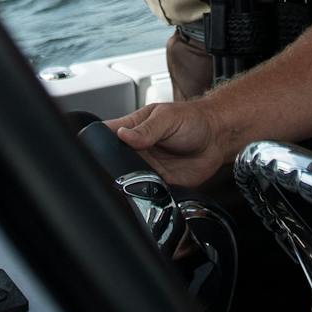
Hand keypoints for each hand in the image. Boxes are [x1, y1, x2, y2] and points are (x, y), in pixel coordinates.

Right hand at [107, 102, 229, 186]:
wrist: (217, 138)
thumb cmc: (193, 119)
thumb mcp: (168, 118)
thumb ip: (147, 129)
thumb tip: (123, 135)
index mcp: (134, 127)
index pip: (107, 134)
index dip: (96, 143)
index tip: (94, 150)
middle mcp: (137, 148)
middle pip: (113, 160)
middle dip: (111, 166)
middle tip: (121, 166)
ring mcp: (147, 166)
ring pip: (127, 179)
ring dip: (128, 181)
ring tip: (137, 176)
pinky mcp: (159, 181)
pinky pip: (146, 190)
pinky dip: (145, 193)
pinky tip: (148, 188)